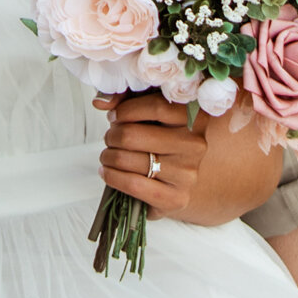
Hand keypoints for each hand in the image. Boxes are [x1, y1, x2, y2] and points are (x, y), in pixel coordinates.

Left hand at [92, 92, 208, 219]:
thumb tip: (101, 102)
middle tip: (110, 138)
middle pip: (133, 135)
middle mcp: (195, 144)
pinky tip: (108, 172)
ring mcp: (188, 173)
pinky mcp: (177, 198)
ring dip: (108, 157)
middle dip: (112, 136)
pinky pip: (132, 185)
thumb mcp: (147, 112)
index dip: (126, 110)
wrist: (175, 178)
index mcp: (195, 117)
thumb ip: (126, 99)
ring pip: (127, 160)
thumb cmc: (157, 138)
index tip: (115, 116)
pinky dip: (112, 177)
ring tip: (108, 156)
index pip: (157, 106)